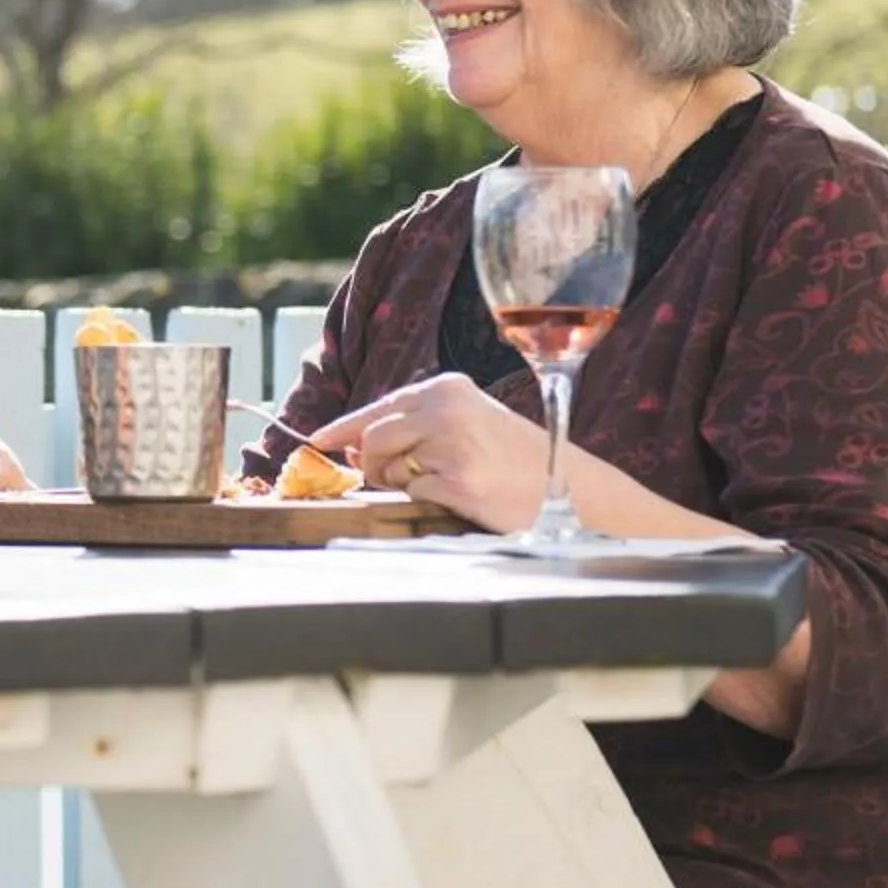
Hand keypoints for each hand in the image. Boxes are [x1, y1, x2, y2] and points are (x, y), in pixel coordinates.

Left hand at [309, 374, 547, 531]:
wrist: (568, 486)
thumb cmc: (515, 457)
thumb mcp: (468, 421)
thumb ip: (416, 425)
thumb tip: (354, 443)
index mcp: (446, 388)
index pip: (379, 407)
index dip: (343, 426)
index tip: (319, 439)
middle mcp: (445, 409)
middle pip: (372, 437)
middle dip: (372, 463)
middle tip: (392, 477)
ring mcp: (450, 444)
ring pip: (387, 467)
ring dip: (399, 482)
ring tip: (440, 481)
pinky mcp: (456, 480)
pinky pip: (412, 493)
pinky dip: (426, 499)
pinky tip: (459, 493)